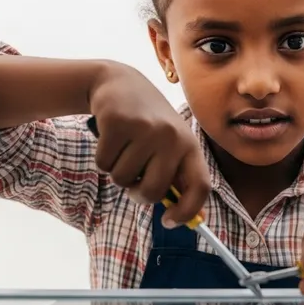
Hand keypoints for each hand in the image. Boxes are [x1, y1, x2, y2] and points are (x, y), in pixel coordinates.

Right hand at [88, 63, 210, 224]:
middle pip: (152, 191)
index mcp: (190, 145)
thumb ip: (176, 176)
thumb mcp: (169, 144)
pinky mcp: (117, 123)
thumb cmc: (147, 124)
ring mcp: (145, 129)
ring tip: (124, 149)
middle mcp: (172, 136)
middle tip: (134, 180)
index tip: (169, 221)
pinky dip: (102, 159)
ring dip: (117, 172)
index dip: (188, 211)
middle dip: (138, 194)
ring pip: (123, 180)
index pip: (201, 186)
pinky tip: (110, 139)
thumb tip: (190, 218)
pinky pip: (103, 164)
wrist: (120, 83)